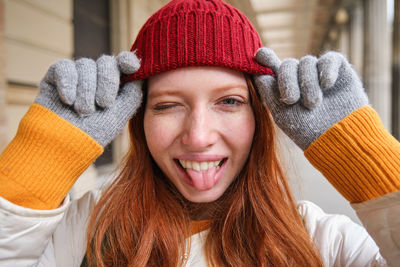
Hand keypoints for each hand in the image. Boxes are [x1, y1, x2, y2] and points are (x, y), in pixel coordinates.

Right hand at [35, 51, 142, 146]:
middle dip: (107, 81)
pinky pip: (64, 67)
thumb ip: (132, 94)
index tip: (131, 66)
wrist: (63, 145)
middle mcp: (96, 77)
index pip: (123, 63)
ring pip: (86, 64)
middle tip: (104, 104)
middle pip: (106, 62)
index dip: (128, 60)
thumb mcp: (120, 116)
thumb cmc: (94, 134)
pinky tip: (68, 101)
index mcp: (115, 85)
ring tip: (83, 111)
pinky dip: (68, 83)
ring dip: (87, 90)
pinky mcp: (55, 76)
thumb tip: (139, 74)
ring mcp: (77, 75)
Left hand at [253, 48, 368, 149]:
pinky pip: (329, 59)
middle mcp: (300, 77)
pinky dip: (327, 71)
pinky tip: (327, 85)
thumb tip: (257, 70)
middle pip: (288, 64)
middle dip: (287, 81)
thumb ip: (267, 90)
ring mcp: (319, 72)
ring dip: (308, 84)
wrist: (336, 137)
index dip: (265, 57)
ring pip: (307, 62)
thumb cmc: (305, 129)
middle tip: (291, 100)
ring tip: (313, 104)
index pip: (272, 66)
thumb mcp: (280, 111)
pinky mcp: (339, 70)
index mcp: (284, 86)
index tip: (259, 55)